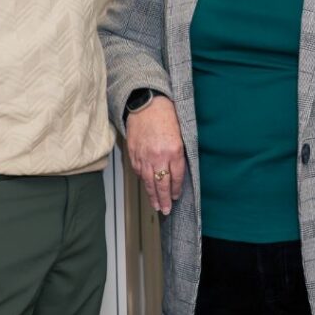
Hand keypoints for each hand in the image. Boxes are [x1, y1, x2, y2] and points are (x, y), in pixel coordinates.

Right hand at [127, 95, 185, 214]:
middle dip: (164, 199)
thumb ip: (179, 153)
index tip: (176, 197)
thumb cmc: (166, 115)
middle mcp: (159, 156)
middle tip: (165, 210)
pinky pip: (138, 172)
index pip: (176, 176)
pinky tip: (146, 187)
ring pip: (148, 181)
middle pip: (162, 183)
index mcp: (174, 150)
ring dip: (152, 195)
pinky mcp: (133, 154)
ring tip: (156, 205)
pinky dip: (142, 181)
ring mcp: (144, 156)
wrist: (146, 104)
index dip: (176, 189)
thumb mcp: (181, 133)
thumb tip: (178, 171)